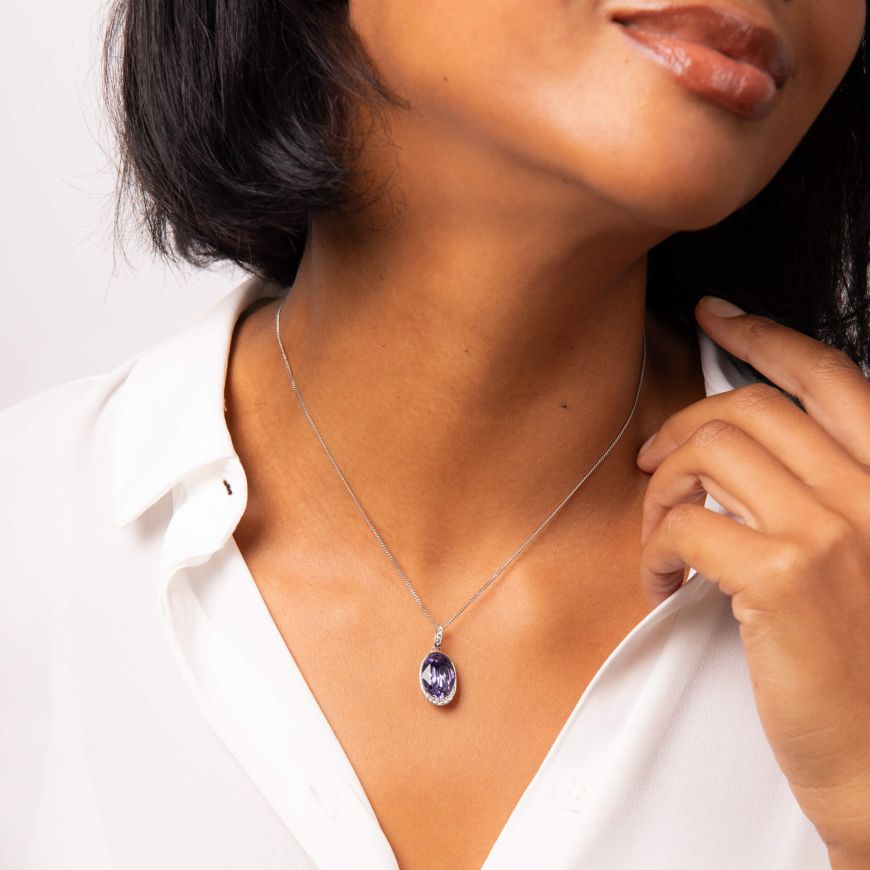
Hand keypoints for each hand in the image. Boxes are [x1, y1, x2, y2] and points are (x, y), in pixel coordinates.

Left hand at [635, 296, 869, 864]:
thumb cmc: (867, 666)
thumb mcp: (864, 557)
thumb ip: (821, 495)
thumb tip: (740, 451)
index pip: (828, 377)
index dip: (765, 335)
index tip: (718, 317)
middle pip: (747, 410)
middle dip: (682, 427)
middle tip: (655, 461)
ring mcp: (831, 531)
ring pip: (708, 455)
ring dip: (663, 488)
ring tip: (660, 532)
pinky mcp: (783, 579)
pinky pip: (686, 523)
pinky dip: (657, 545)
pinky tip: (665, 580)